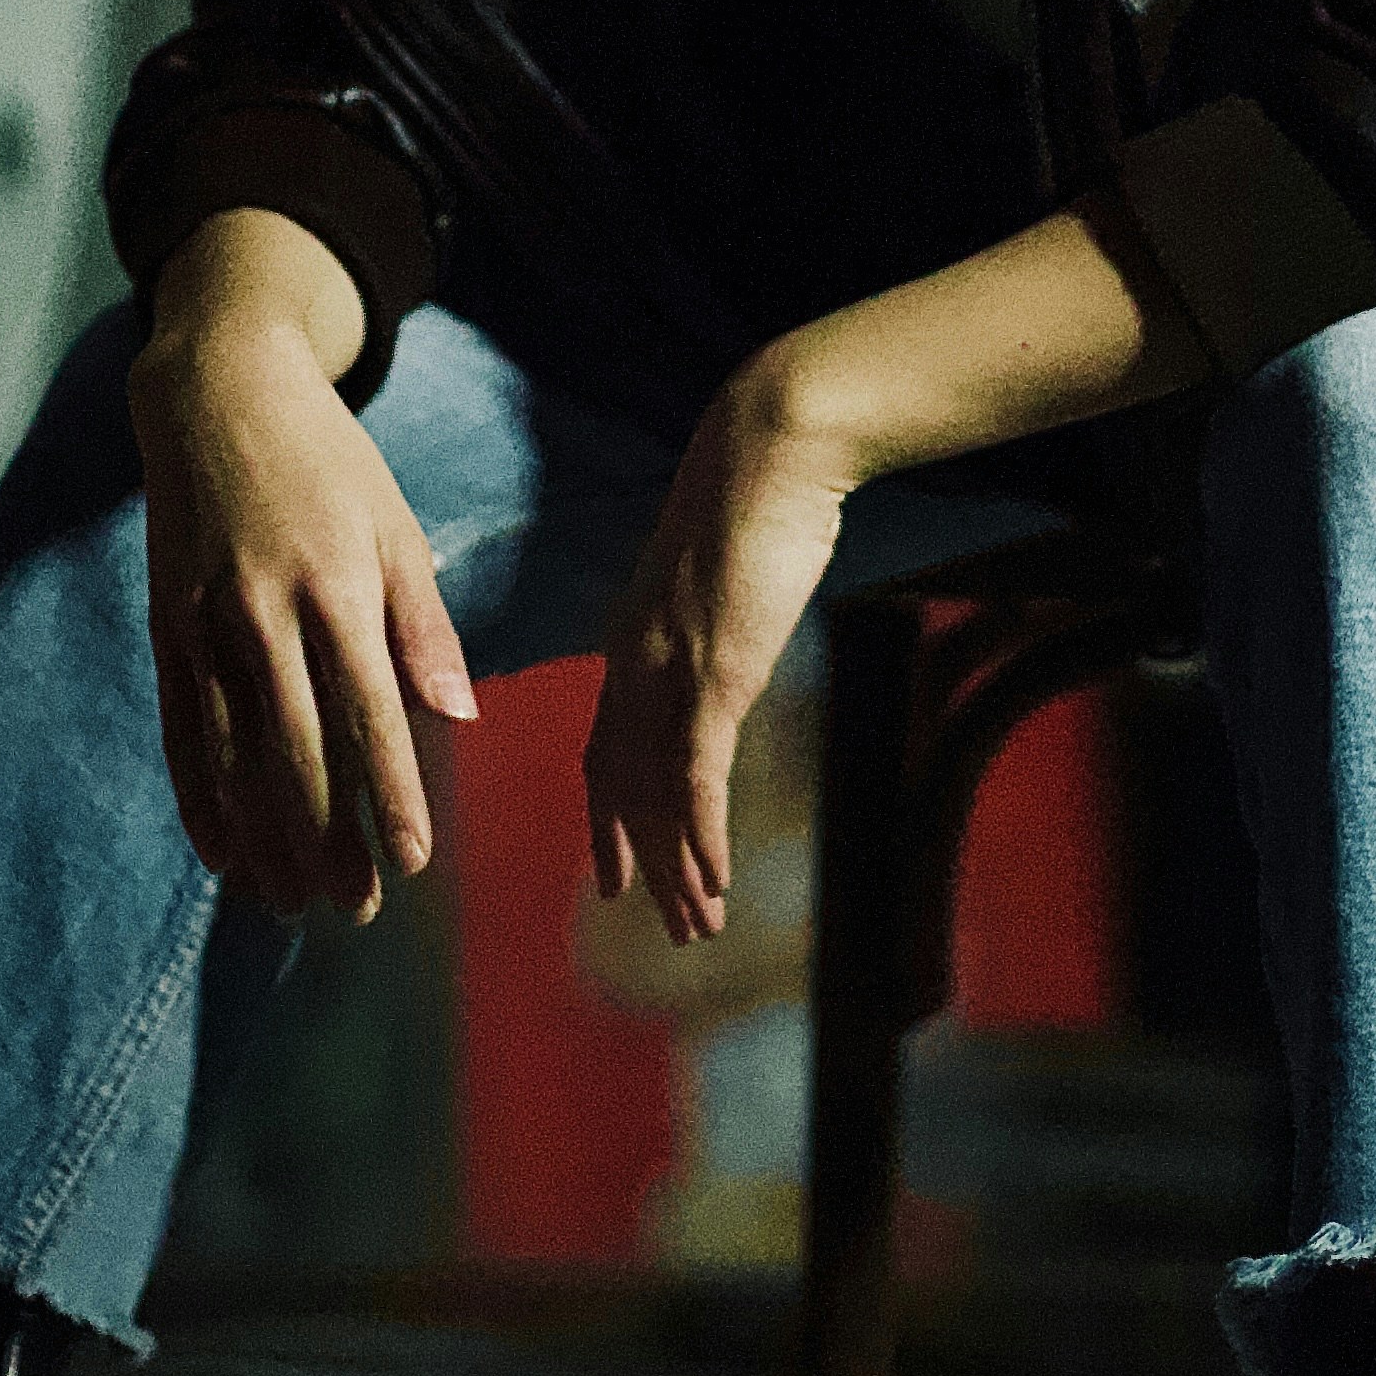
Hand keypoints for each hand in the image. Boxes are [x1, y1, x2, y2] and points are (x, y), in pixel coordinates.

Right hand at [129, 293, 476, 929]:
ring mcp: (206, 622)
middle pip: (298, 749)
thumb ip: (423, 626)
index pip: (370, 712)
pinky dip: (198, 797)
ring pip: (235, 754)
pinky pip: (180, 730)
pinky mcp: (165, 627)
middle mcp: (267, 611)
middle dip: (327, 838)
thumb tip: (458, 716)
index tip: (412, 860)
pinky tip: (221, 852)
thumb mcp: (394, 524)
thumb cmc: (327, 460)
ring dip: (265, 837)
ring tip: (293, 903)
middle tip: (357, 908)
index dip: (389, 791)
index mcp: (339, 585)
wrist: (216, 392)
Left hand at [585, 358, 857, 946]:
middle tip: (663, 925)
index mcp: (633, 639)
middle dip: (642, 861)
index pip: (604, 746)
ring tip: (696, 927)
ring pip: (658, 794)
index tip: (613, 870)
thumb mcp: (724, 568)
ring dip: (677, 868)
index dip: (608, 815)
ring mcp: (669, 670)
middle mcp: (635, 662)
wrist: (771, 448)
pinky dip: (699, 836)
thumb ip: (716, 611)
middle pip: (622, 786)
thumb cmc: (758, 495)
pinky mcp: (713, 673)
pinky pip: (695, 776)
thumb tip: (732, 624)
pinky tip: (712, 881)